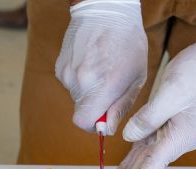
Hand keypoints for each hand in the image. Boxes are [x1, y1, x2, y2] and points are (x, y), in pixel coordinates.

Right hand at [55, 0, 147, 134]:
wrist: (106, 9)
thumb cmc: (128, 42)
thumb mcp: (136, 76)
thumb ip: (121, 106)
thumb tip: (107, 129)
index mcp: (101, 87)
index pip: (83, 122)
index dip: (93, 124)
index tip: (103, 117)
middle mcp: (80, 82)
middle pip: (80, 110)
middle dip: (94, 105)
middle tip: (109, 86)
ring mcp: (67, 73)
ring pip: (76, 95)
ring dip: (87, 90)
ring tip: (101, 68)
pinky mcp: (60, 66)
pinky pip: (70, 82)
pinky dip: (79, 78)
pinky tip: (91, 61)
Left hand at [112, 23, 195, 168]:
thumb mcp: (171, 90)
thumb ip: (149, 117)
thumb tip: (129, 138)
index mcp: (181, 135)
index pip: (153, 166)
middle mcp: (178, 141)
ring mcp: (172, 136)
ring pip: (144, 163)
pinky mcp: (165, 128)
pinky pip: (144, 151)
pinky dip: (132, 165)